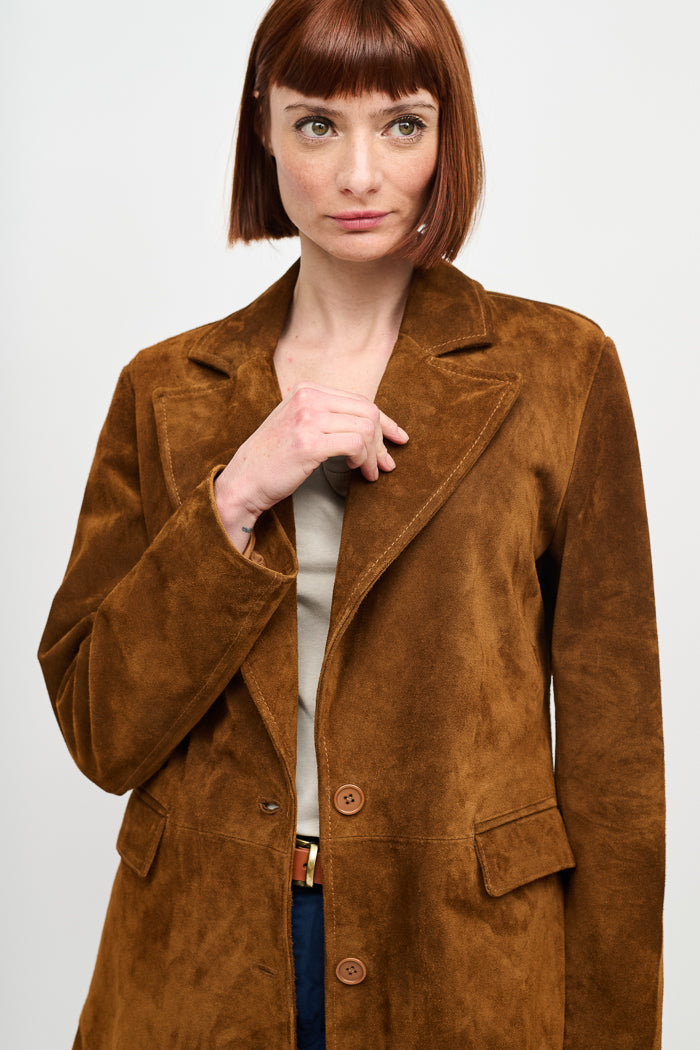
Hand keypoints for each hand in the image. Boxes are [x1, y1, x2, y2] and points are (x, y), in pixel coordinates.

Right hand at [214, 382, 408, 542]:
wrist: (244, 482)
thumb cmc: (272, 460)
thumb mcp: (298, 426)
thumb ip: (327, 418)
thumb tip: (372, 428)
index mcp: (306, 390)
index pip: (359, 400)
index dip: (384, 421)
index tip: (396, 438)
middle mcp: (307, 397)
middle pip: (367, 411)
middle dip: (382, 441)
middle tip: (384, 464)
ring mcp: (307, 417)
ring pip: (365, 427)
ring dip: (373, 454)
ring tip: (369, 471)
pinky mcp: (309, 442)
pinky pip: (355, 444)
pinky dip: (363, 459)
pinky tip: (355, 469)